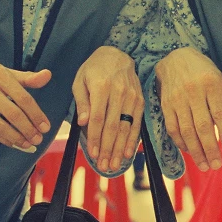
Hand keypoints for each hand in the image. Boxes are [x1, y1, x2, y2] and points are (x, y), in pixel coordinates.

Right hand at [0, 63, 51, 150]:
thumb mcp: (3, 72)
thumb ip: (26, 77)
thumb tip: (47, 76)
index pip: (23, 98)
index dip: (36, 114)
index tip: (45, 126)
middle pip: (13, 114)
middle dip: (28, 129)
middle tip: (38, 138)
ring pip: (0, 126)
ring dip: (16, 138)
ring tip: (28, 143)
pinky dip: (2, 138)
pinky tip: (12, 142)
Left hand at [73, 46, 142, 170]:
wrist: (117, 54)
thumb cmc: (94, 69)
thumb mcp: (80, 80)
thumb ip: (82, 102)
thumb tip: (84, 123)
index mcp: (102, 86)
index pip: (98, 118)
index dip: (95, 138)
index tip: (92, 153)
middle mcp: (119, 92)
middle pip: (113, 125)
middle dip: (108, 148)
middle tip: (104, 166)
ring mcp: (132, 96)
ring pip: (126, 126)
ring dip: (120, 148)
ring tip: (114, 165)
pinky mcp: (140, 100)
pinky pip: (137, 122)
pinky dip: (132, 139)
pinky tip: (128, 153)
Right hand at [156, 47, 221, 171]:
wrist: (175, 59)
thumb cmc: (203, 72)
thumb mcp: (221, 82)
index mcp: (211, 84)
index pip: (220, 113)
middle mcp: (193, 92)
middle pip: (202, 125)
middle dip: (210, 148)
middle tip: (217, 165)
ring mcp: (177, 99)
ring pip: (186, 130)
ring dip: (196, 151)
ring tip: (204, 165)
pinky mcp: (165, 105)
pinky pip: (172, 128)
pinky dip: (181, 143)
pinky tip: (189, 152)